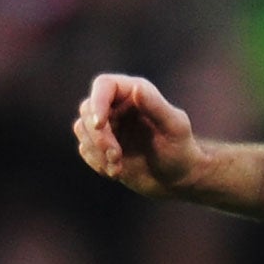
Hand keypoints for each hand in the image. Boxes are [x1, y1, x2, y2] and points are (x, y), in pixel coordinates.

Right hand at [73, 74, 201, 199]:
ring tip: (118, 167)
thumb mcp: (174, 127)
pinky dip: (97, 162)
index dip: (97, 101)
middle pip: (88, 109)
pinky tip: (117, 172)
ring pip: (82, 129)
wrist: (177, 178)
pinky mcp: (100, 146)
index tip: (100, 124)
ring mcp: (108, 126)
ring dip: (96, 151)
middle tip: (116, 156)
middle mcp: (117, 106)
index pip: (104, 85)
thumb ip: (155, 106)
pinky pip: (84, 149)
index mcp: (134, 93)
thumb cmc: (181, 149)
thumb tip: (135, 89)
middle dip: (98, 135)